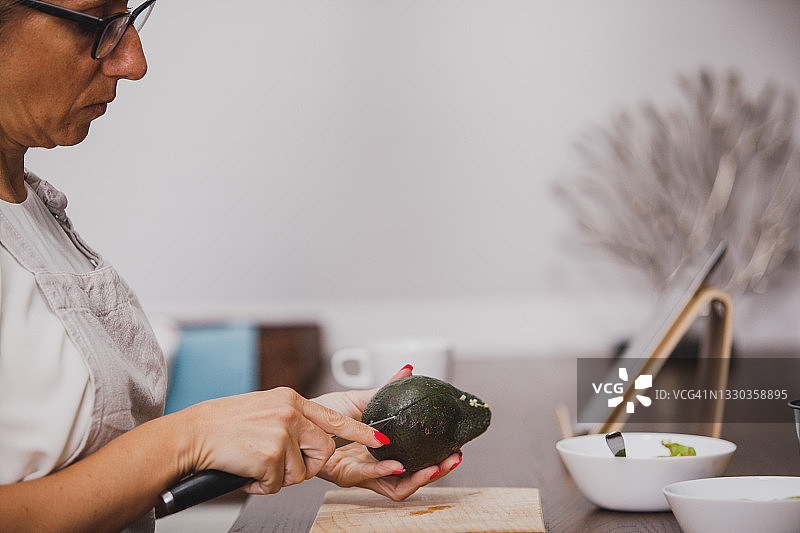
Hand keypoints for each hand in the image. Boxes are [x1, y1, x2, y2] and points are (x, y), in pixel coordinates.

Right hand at [178, 387, 388, 494]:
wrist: (193, 433)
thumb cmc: (225, 424)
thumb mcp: (266, 408)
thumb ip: (291, 417)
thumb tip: (313, 435)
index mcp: (291, 399)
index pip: (335, 416)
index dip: (359, 431)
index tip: (380, 438)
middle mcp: (290, 412)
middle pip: (323, 451)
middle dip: (307, 466)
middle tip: (281, 465)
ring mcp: (282, 432)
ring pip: (301, 472)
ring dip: (279, 477)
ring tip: (256, 464)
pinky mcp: (271, 454)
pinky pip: (279, 483)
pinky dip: (262, 485)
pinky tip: (247, 471)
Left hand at [312, 365, 463, 499]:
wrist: (298, 416)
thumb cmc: (323, 413)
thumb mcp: (362, 399)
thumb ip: (387, 391)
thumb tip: (408, 370)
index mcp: (380, 453)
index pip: (413, 464)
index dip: (435, 461)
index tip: (454, 449)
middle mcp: (372, 467)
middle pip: (410, 480)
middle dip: (435, 472)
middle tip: (453, 459)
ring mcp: (360, 474)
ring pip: (396, 487)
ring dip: (419, 477)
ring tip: (436, 465)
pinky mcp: (343, 475)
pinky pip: (370, 477)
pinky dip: (387, 471)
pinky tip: (400, 464)